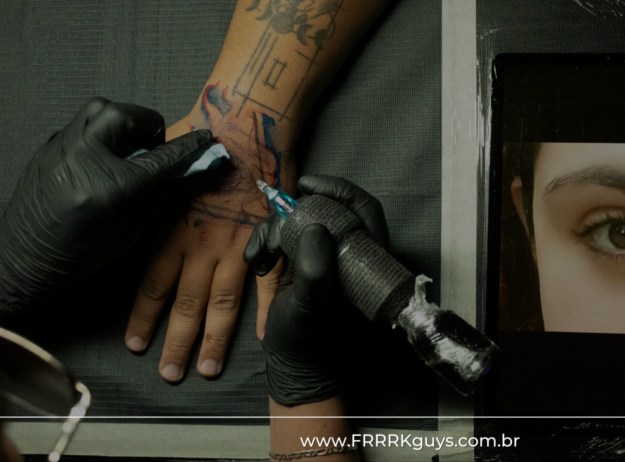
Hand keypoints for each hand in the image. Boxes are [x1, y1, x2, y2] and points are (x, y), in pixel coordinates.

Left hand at [0, 97, 211, 322]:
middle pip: (124, 115)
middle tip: (154, 145)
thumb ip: (154, 198)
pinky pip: (80, 126)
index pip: (159, 158)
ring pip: (98, 110)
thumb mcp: (126, 235)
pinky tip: (104, 159)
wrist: (20, 262)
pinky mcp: (47, 149)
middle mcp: (80, 160)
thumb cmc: (75, 258)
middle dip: (147, 124)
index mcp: (106, 188)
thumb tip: (178, 173)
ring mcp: (59, 150)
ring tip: (128, 147)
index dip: (186, 148)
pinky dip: (100, 134)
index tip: (203, 139)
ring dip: (122, 122)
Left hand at [123, 96, 289, 381]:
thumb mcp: (163, 166)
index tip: (136, 344)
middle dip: (177, 343)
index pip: (153, 284)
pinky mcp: (269, 239)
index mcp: (174, 229)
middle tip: (171, 374)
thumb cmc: (203, 136)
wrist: (248, 123)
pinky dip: (268, 312)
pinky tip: (268, 338)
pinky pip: (269, 283)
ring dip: (214, 339)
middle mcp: (202, 245)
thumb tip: (134, 194)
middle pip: (186, 305)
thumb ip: (152, 192)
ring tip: (208, 368)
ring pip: (223, 304)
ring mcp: (238, 246)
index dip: (144, 317)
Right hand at [243, 175, 388, 403]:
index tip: (309, 186)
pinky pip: (285, 235)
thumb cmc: (308, 340)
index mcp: (365, 260)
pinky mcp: (303, 259)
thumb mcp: (312, 307)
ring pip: (302, 219)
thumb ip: (317, 270)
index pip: (364, 210)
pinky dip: (267, 242)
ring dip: (274, 231)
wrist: (292, 363)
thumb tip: (316, 228)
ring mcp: (324, 254)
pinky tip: (256, 261)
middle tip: (276, 228)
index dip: (340, 191)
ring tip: (260, 256)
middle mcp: (348, 251)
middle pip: (327, 208)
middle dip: (295, 213)